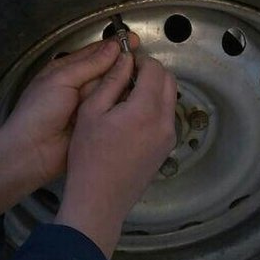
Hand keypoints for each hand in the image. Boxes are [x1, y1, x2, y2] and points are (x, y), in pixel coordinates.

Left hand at [0, 37, 136, 216]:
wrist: (31, 152)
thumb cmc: (39, 111)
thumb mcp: (61, 80)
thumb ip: (88, 65)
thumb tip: (114, 48)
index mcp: (67, 70)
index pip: (95, 53)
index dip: (115, 46)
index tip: (135, 41)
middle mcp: (80, 86)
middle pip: (107, 71)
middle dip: (124, 65)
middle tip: (146, 63)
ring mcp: (90, 106)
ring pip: (113, 90)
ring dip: (127, 85)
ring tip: (148, 79)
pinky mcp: (97, 124)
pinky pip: (113, 111)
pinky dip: (125, 106)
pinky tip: (142, 100)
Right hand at [54, 51, 176, 258]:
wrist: (99, 200)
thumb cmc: (89, 156)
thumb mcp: (92, 111)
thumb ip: (112, 80)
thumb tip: (125, 59)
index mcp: (146, 109)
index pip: (155, 69)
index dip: (140, 60)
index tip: (124, 61)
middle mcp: (165, 121)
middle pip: (169, 81)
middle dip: (150, 72)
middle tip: (125, 76)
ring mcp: (168, 138)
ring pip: (169, 99)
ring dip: (153, 89)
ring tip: (124, 98)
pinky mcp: (165, 150)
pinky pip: (165, 117)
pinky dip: (153, 107)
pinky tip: (129, 118)